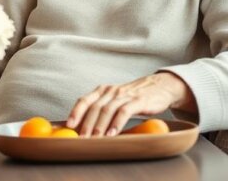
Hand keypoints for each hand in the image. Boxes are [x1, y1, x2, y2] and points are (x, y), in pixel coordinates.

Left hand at [65, 72, 193, 136]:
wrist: (159, 87)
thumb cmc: (133, 98)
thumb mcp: (115, 101)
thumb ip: (102, 110)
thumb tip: (85, 129)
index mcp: (102, 91)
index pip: (84, 100)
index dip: (75, 113)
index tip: (69, 126)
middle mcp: (110, 91)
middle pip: (94, 108)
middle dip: (86, 124)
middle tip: (81, 139)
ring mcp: (124, 95)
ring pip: (107, 110)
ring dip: (99, 126)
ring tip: (94, 139)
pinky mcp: (137, 101)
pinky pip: (124, 112)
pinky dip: (116, 124)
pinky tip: (112, 134)